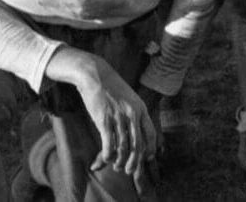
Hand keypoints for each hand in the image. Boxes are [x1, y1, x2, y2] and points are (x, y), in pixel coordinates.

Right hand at [46, 48, 157, 181]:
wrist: (95, 74)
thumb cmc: (110, 87)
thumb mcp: (129, 98)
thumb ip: (133, 112)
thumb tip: (133, 127)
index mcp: (141, 108)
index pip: (151, 133)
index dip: (150, 148)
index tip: (147, 158)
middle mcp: (133, 114)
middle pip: (138, 144)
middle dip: (134, 161)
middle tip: (128, 170)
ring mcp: (119, 117)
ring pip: (124, 147)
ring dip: (119, 160)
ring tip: (115, 165)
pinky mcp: (104, 120)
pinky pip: (109, 144)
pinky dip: (107, 155)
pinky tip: (104, 159)